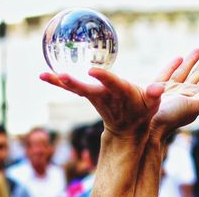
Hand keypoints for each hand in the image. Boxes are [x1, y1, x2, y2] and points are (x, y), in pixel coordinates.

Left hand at [40, 68, 163, 138]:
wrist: (126, 127)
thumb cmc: (141, 110)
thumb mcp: (152, 103)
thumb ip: (154, 94)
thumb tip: (157, 88)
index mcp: (120, 93)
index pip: (112, 84)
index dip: (104, 78)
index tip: (93, 71)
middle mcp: (103, 95)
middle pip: (85, 89)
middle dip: (74, 83)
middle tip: (61, 75)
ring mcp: (92, 95)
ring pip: (73, 88)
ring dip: (58, 82)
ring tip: (42, 75)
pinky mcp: (86, 93)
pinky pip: (70, 87)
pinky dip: (58, 81)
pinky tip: (45, 74)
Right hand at [150, 48, 198, 140]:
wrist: (151, 124)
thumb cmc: (173, 117)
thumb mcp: (193, 107)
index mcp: (195, 98)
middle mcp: (185, 93)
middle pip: (198, 75)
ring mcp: (172, 90)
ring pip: (184, 72)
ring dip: (192, 61)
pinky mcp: (159, 88)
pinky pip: (168, 74)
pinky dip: (173, 66)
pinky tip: (179, 58)